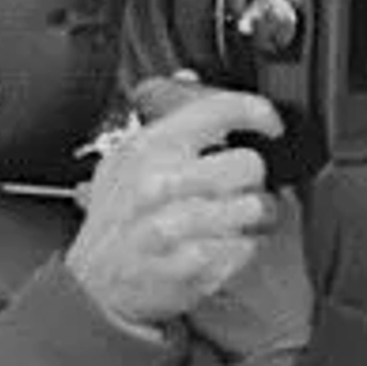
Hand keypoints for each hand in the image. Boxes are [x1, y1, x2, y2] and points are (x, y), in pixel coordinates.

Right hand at [130, 77, 314, 365]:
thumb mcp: (125, 160)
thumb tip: (192, 78)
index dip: (257, 112)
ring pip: (256, 206)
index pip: (218, 109)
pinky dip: (243, 249)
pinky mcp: (192, 264)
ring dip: (255, 218)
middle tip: (237, 192)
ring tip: (232, 223)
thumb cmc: (117, 222)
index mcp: (147, 148)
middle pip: (249, 164)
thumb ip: (165, 121)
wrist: (95, 287)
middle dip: (252, 180)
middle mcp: (160, 183)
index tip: (270, 125)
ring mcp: (174, 226)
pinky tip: (219, 248)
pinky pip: (248, 246)